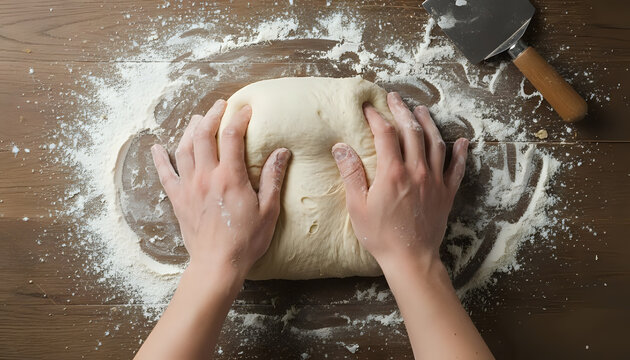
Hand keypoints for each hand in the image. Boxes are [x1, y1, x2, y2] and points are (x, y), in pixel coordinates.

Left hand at [151, 99, 290, 279]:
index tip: (246, 109)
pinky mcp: (178, 200)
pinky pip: (165, 174)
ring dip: (190, 129)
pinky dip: (159, 159)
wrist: (217, 265)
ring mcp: (189, 187)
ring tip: (198, 119)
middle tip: (221, 105)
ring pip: (184, 148)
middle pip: (203, 135)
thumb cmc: (246, 241)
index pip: (231, 136)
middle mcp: (206, 177)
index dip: (239, 118)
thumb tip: (282, 152)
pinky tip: (156, 147)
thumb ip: (273, 178)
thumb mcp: (269, 210)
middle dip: (213, 115)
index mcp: (230, 177)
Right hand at [332, 92, 468, 269]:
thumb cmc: (380, 235)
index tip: (369, 107)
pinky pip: (456, 167)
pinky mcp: (446, 193)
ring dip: (428, 123)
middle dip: (401, 110)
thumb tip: (341, 147)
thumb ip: (351, 173)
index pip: (385, 134)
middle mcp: (417, 171)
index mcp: (392, 173)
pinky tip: (461, 140)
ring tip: (420, 110)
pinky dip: (459, 152)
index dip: (376, 117)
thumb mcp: (357, 206)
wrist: (411, 259)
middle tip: (394, 97)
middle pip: (411, 131)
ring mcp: (435, 181)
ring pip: (435, 143)